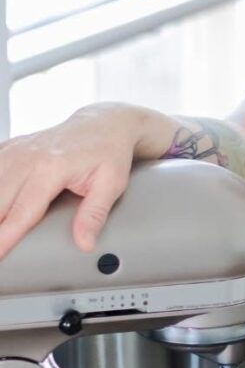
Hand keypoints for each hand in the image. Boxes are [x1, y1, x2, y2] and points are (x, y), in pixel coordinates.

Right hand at [0, 102, 148, 258]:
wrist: (104, 124)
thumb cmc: (109, 154)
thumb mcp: (112, 184)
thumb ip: (94, 214)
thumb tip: (85, 243)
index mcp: (52, 168)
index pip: (22, 211)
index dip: (6, 236)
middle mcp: (28, 158)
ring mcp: (16, 150)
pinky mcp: (10, 147)